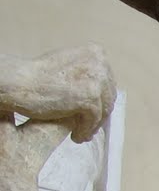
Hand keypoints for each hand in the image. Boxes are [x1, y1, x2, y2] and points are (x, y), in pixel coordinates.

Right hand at [0, 46, 116, 142]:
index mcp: (96, 53)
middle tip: (87, 128)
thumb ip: (86, 74)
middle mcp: (99, 63)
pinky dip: (85, 130)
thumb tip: (101, 91)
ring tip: (81, 134)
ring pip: (103, 110)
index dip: (100, 101)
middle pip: (107, 97)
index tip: (92, 114)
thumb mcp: (68, 67)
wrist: (18, 82)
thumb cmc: (38, 76)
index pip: (106, 83)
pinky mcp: (90, 97)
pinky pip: (93, 120)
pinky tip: (76, 137)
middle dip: (98, 115)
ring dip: (92, 126)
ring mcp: (96, 79)